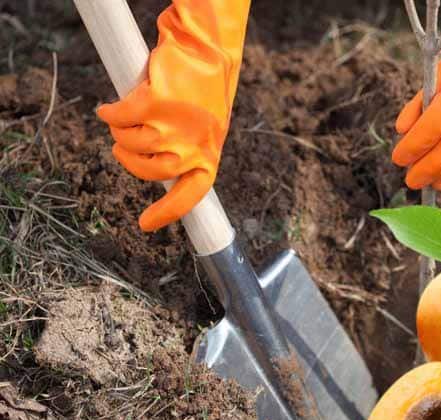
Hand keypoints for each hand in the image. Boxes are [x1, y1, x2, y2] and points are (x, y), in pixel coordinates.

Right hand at [97, 0, 250, 230]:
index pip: (189, 197)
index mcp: (208, 158)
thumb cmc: (203, 92)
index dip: (167, 213)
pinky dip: (111, 113)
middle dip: (130, 159)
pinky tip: (110, 108)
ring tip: (127, 117)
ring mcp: (174, 128)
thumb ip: (186, 152)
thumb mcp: (204, 130)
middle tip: (124, 144)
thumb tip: (158, 172)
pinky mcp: (155, 104)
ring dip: (121, 131)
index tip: (146, 225)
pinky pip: (120, 118)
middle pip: (148, 172)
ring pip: (131, 143)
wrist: (205, 51)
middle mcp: (193, 149)